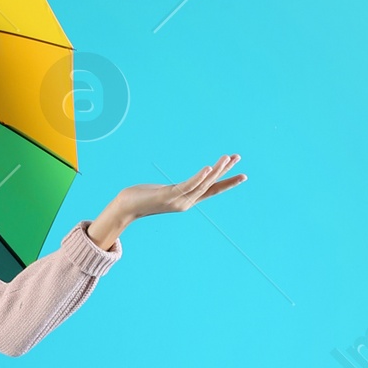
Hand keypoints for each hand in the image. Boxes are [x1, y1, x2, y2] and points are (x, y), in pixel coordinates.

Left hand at [87, 156, 245, 246]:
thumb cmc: (140, 199)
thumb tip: (175, 187)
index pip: (211, 190)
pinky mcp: (168, 196)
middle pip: (211, 186)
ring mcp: (177, 200)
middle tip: (238, 158)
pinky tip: (208, 168)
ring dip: (216, 171)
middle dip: (226, 172)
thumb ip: (172, 190)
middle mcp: (185, 202)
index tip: (242, 175)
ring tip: (226, 158)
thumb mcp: (161, 193)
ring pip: (202, 185)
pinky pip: (187, 185)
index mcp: (186, 201)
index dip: (227, 182)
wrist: (124, 209)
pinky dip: (199, 177)